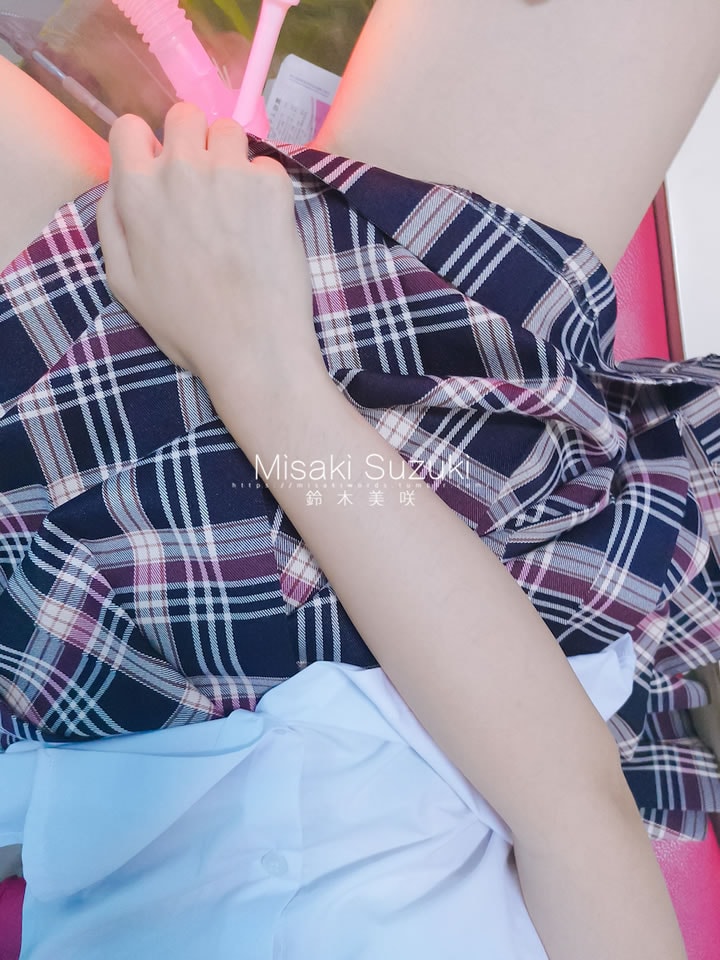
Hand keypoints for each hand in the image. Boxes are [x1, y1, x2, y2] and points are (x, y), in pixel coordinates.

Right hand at [97, 102, 324, 395]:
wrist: (252, 348)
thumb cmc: (186, 325)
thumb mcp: (124, 282)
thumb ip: (113, 223)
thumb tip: (119, 184)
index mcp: (137, 191)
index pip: (131, 127)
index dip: (147, 147)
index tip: (161, 171)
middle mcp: (181, 169)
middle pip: (185, 116)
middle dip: (194, 142)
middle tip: (206, 183)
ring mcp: (230, 172)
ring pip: (230, 131)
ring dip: (232, 156)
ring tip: (238, 201)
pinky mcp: (273, 186)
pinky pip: (268, 164)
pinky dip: (267, 187)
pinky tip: (265, 224)